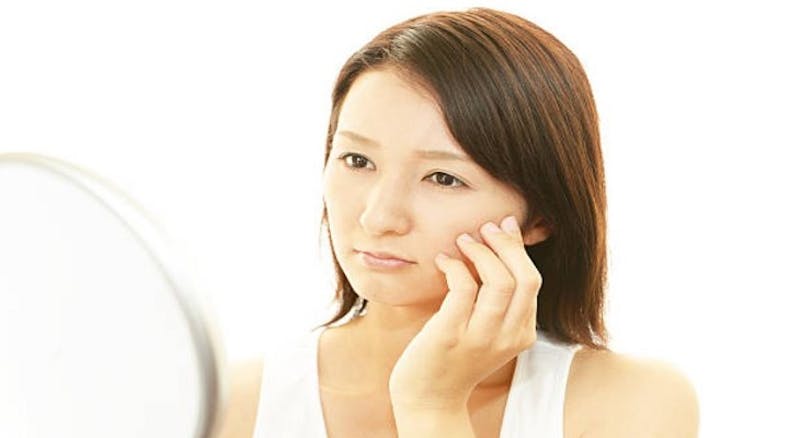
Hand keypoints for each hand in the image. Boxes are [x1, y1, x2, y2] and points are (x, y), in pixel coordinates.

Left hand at [388, 215, 541, 409]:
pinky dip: (455, 266)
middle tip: (486, 227)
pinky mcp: (450, 335)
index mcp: (522, 334)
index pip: (532, 281)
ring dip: (481, 252)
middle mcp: (507, 337)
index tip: (503, 227)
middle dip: (507, 244)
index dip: (518, 248)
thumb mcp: (488, 330)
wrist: (429, 397)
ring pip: (499, 281)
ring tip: (463, 240)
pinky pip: (463, 288)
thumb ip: (499, 299)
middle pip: (524, 278)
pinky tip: (443, 261)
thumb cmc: (455, 356)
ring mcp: (480, 338)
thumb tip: (500, 244)